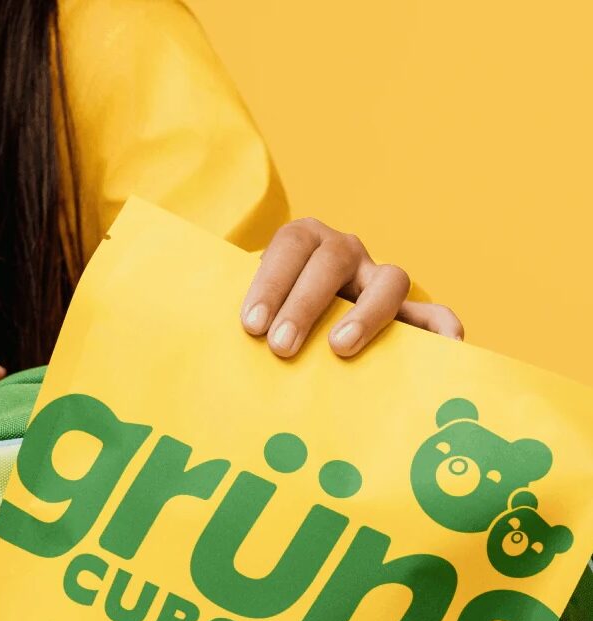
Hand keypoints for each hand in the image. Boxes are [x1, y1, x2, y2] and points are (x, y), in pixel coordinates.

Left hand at [241, 217, 462, 358]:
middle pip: (332, 262)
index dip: (271, 282)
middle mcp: (344, 252)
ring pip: (389, 280)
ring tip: (340, 349)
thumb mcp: (247, 307)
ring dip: (367, 312)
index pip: (290, 246)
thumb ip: (238, 316)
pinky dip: (442, 329)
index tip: (252, 325)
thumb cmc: (264, 319)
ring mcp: (377, 280)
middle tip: (281, 347)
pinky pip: (432, 316)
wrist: (291, 324)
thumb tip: (205, 348)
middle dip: (304, 304)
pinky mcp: (406, 314)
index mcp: (302, 241)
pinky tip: (445, 350)